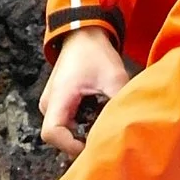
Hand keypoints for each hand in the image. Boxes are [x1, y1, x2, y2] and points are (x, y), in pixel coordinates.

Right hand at [39, 28, 129, 156]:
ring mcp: (51, 103)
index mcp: (57, 98)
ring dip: (84, 131)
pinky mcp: (59, 102)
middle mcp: (49, 104)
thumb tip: (130, 126)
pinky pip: (68, 122)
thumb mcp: (114, 78)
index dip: (71, 146)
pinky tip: (99, 114)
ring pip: (64, 131)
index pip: (52, 135)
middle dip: (82, 141)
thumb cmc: (95, 53)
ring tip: (104, 123)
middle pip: (59, 137)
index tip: (94, 144)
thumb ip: (120, 102)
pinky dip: (83, 123)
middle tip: (105, 137)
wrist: (83, 33)